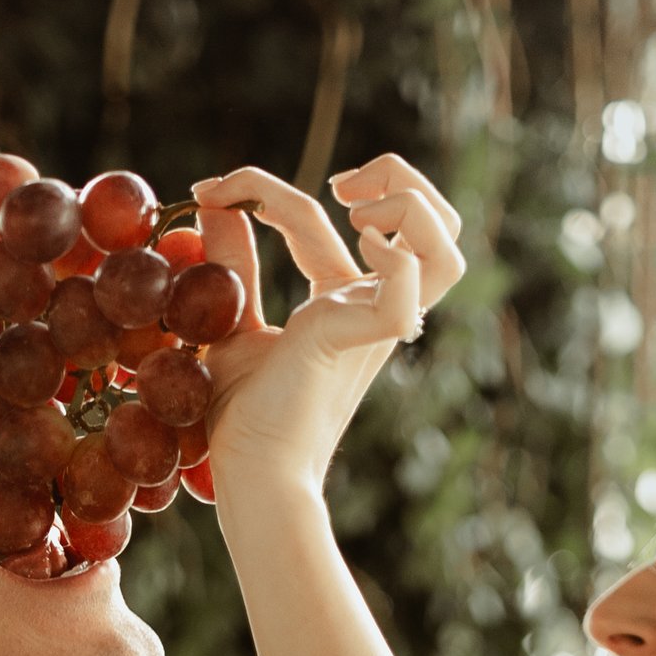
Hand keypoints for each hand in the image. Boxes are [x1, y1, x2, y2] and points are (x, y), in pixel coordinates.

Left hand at [189, 155, 465, 510]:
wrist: (250, 477)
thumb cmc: (242, 421)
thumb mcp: (228, 324)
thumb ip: (230, 265)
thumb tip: (212, 207)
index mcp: (345, 307)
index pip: (330, 225)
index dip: (269, 190)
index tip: (212, 189)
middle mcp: (372, 310)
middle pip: (437, 226)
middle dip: (397, 178)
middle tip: (339, 188)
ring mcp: (374, 326)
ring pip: (444, 250)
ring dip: (408, 208)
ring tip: (354, 212)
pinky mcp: (358, 340)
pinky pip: (405, 290)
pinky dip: (390, 257)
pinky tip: (352, 245)